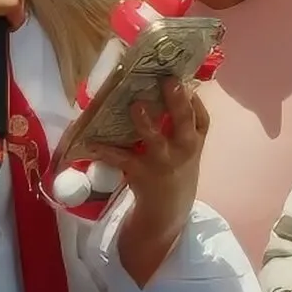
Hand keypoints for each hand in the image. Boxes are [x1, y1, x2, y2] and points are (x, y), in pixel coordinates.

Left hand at [87, 77, 208, 221]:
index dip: (193, 98)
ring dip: (145, 123)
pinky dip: (104, 150)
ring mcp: (162, 162)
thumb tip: (169, 92)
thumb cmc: (176, 173)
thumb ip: (182, 127)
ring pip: (155, 139)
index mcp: (194, 142)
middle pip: (185, 121)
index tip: (184, 79)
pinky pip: (121, 158)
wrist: (168, 213)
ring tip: (135, 106)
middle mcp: (183, 150)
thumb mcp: (188, 152)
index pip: (201, 118)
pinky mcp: (140, 173)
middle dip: (178, 101)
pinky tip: (90, 143)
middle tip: (169, 80)